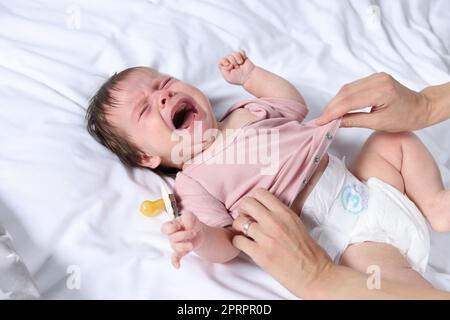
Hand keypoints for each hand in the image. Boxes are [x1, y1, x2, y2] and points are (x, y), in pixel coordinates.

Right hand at [161, 211, 203, 268]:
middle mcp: (172, 235)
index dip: (173, 227)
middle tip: (193, 232)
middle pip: (172, 238)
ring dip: (184, 246)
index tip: (180, 226)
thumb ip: (187, 216)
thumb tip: (186, 226)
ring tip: (191, 244)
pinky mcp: (181, 252)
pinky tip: (177, 266)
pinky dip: (175, 262)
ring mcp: (176, 244)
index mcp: (172, 225)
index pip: (165, 228)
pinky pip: (175, 258)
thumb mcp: (191, 215)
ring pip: (175, 248)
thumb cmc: (191, 223)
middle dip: (184, 235)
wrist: (199, 232)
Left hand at [219, 50, 254, 85]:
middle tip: (237, 68)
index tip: (229, 65)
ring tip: (240, 64)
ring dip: (238, 58)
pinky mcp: (242, 56)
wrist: (249, 76)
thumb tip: (228, 62)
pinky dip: (242, 55)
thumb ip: (223, 69)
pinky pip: (241, 51)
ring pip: (234, 53)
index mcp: (225, 68)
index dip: (224, 61)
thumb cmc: (239, 78)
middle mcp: (230, 63)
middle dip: (233, 61)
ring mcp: (236, 59)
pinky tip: (244, 60)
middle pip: (228, 56)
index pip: (221, 61)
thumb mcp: (227, 77)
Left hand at [231, 189, 333, 298]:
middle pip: (247, 203)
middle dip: (243, 210)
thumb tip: (262, 210)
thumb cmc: (308, 251)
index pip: (260, 193)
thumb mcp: (296, 223)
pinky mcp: (259, 254)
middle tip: (246, 219)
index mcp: (285, 213)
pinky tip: (245, 245)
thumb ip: (280, 214)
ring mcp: (266, 238)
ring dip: (239, 227)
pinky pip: (237, 241)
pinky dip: (238, 242)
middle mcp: (274, 222)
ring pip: (239, 222)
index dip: (254, 200)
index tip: (254, 209)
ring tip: (245, 234)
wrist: (314, 275)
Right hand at [316, 72, 430, 131]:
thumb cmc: (405, 118)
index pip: (348, 101)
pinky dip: (343, 97)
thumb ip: (354, 121)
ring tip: (327, 115)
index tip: (320, 122)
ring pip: (346, 88)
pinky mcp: (374, 78)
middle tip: (321, 120)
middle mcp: (377, 80)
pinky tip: (338, 106)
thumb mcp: (378, 124)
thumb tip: (334, 122)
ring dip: (335, 102)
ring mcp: (375, 77)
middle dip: (331, 107)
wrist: (421, 107)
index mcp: (380, 92)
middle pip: (345, 92)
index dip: (332, 112)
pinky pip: (353, 86)